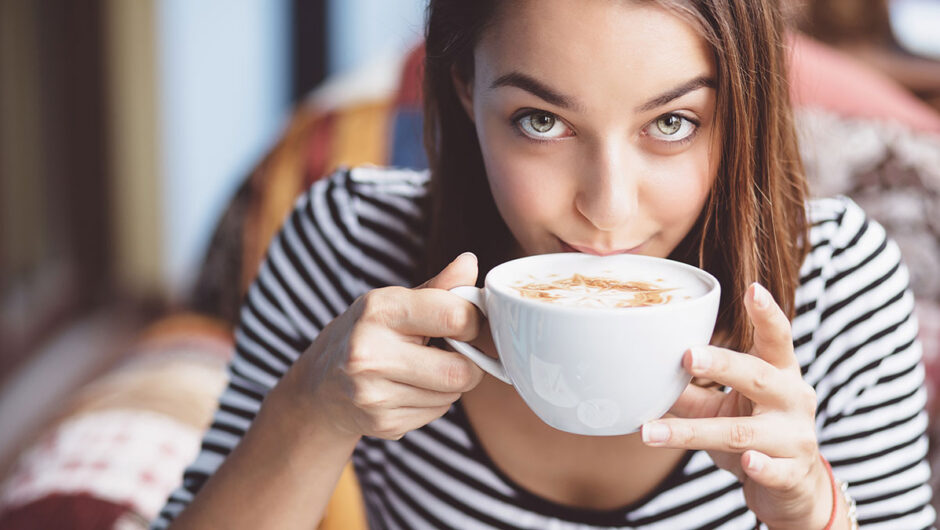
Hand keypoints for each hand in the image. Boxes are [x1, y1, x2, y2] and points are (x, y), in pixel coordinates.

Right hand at [280, 252, 484, 440]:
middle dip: (468, 362)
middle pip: (460, 370)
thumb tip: (470, 262)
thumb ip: (438, 287)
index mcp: (379, 310)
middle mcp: (370, 352)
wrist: (319, 387)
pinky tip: (409, 388)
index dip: (473, 321)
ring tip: (423, 369)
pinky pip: (436, 413)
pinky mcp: (382, 423)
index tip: (466, 322)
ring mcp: (374, 393)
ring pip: (451, 395)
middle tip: (453, 352)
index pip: (455, 316)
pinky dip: (433, 402)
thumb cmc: (366, 335)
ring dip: (449, 383)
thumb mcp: (394, 302)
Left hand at [641, 283, 830, 528]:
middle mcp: (792, 399)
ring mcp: (794, 437)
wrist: (792, 488)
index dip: (767, 314)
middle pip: (759, 376)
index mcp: (778, 373)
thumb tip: (640, 373)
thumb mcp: (723, 407)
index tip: (752, 289)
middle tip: (689, 354)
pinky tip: (747, 462)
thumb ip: (690, 391)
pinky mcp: (792, 473)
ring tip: (651, 433)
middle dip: (724, 364)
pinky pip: (774, 469)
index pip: (777, 338)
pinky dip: (760, 466)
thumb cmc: (755, 433)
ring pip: (744, 431)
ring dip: (695, 432)